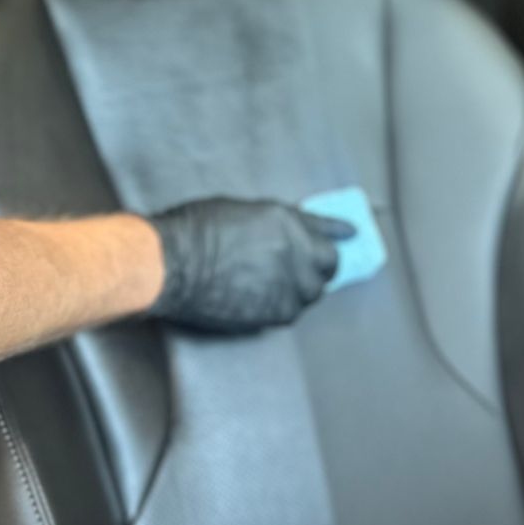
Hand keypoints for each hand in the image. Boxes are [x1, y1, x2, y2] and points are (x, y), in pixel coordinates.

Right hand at [146, 198, 354, 334]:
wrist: (172, 265)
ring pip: (310, 294)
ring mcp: (287, 287)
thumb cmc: (197, 230)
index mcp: (289, 223)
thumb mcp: (244, 210)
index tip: (351, 235)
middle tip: (304, 266)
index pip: (328, 233)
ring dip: (300, 289)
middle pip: (327, 267)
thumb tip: (291, 231)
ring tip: (278, 285)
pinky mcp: (273, 314)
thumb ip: (277, 223)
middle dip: (319, 266)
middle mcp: (297, 255)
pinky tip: (264, 299)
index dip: (337, 236)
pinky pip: (289, 311)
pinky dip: (282, 305)